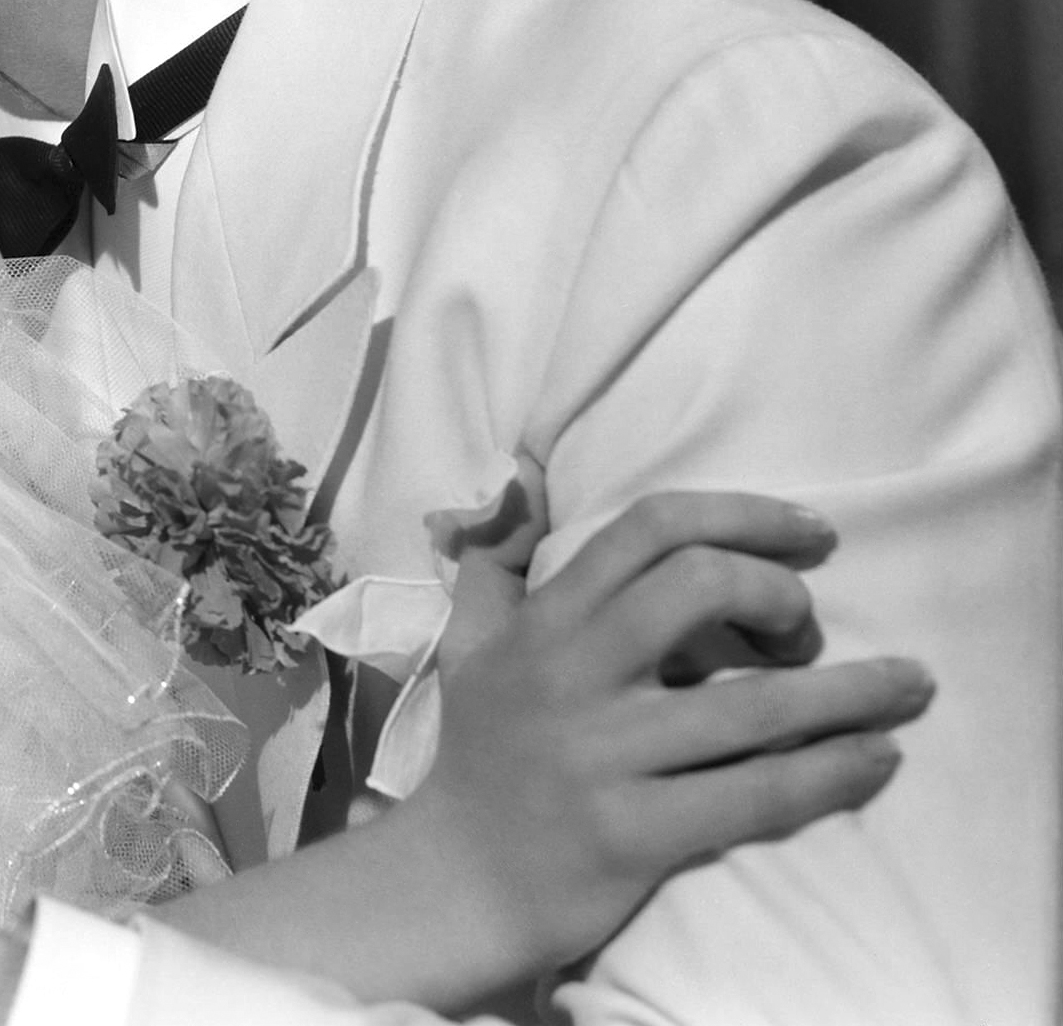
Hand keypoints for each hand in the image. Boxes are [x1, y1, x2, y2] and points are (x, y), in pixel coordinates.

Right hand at [393, 492, 929, 986]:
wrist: (459, 880)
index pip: (646, 530)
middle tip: (809, 629)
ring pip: (750, 705)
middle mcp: (570, 674)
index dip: (740, 514)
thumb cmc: (480, 756)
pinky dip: (831, 772)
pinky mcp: (634, 832)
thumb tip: (519, 489)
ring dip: (850, 690)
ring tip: (910, 683)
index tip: (809, 532)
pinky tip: (877, 757)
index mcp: (543, 623)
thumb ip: (494, 571)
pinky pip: (754, 795)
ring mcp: (603, 756)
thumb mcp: (467, 647)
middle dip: (781, 593)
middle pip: (698, 585)